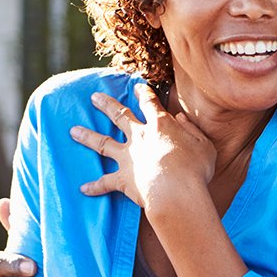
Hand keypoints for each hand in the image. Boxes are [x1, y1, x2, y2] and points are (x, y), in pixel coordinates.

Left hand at [73, 84, 215, 208]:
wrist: (176, 191)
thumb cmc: (195, 167)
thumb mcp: (203, 144)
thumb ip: (192, 130)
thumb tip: (181, 119)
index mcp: (161, 125)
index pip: (150, 103)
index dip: (144, 93)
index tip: (138, 85)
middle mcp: (140, 137)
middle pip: (120, 116)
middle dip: (106, 105)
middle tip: (94, 97)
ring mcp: (128, 158)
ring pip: (102, 143)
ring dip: (87, 136)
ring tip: (73, 130)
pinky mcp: (122, 179)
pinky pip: (105, 182)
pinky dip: (94, 186)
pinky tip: (83, 188)